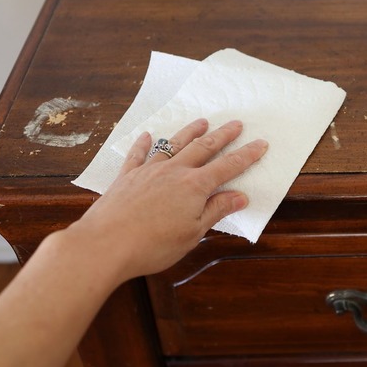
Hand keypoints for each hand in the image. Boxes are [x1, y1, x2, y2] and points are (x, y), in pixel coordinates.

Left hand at [69, 118, 267, 280]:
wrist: (105, 245)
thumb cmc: (152, 245)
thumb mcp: (193, 233)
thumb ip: (216, 211)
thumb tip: (240, 196)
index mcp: (195, 187)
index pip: (227, 167)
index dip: (246, 155)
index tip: (260, 144)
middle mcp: (174, 172)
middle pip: (203, 148)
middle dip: (222, 135)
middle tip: (236, 124)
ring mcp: (148, 171)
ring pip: (173, 145)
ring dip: (189, 133)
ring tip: (201, 122)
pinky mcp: (126, 177)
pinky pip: (137, 155)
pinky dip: (143, 144)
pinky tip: (146, 135)